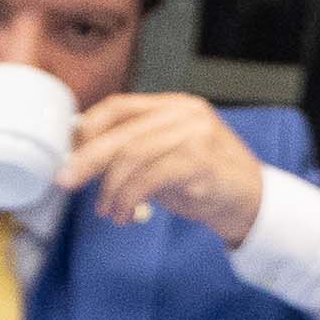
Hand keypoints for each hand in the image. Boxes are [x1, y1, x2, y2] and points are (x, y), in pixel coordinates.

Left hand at [68, 93, 276, 247]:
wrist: (253, 202)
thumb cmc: (206, 181)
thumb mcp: (167, 157)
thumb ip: (136, 150)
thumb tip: (84, 158)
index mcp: (174, 106)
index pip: (120, 106)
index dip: (89, 128)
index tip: (70, 152)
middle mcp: (185, 114)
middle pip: (121, 132)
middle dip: (86, 159)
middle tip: (66, 180)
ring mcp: (195, 135)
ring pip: (132, 156)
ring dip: (111, 190)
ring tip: (107, 211)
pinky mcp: (200, 162)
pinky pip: (148, 178)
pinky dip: (128, 199)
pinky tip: (125, 214)